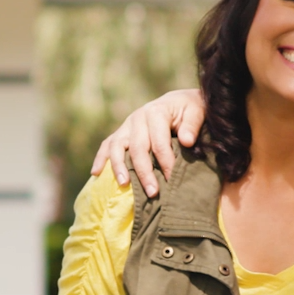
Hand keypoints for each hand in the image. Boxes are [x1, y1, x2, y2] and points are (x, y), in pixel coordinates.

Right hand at [90, 89, 206, 196]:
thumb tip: (187, 141)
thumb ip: (192, 126)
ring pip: (117, 146)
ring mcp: (127, 125)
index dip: (165, 162)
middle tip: (153, 192)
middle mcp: (138, 117)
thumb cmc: (191, 110)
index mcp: (156, 111)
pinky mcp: (121, 132)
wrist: (180, 101)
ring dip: (119, 167)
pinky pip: (107, 145)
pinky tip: (96, 173)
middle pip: (137, 148)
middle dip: (144, 172)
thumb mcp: (197, 111)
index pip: (159, 142)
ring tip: (124, 184)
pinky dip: (101, 158)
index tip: (172, 181)